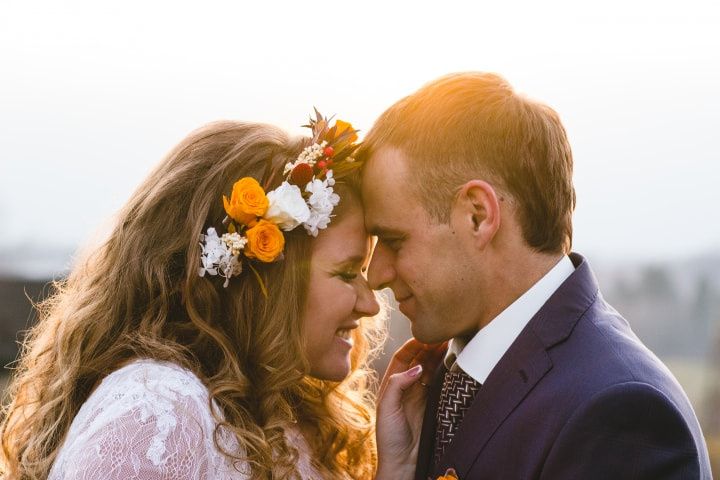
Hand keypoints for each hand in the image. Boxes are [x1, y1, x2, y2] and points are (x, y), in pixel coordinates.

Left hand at [375, 339, 445, 479]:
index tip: (426, 336)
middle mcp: (406, 386)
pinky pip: (439, 381)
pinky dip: (445, 369)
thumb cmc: (390, 439)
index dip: (414, 345)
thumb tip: (417, 367)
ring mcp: (420, 394)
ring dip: (438, 354)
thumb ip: (397, 384)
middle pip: (419, 359)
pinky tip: (451, 359)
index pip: (403, 357)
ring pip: (430, 367)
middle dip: (429, 346)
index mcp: (391, 384)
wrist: (404, 464)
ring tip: (449, 342)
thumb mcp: (386, 408)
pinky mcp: (432, 403)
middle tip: (443, 334)